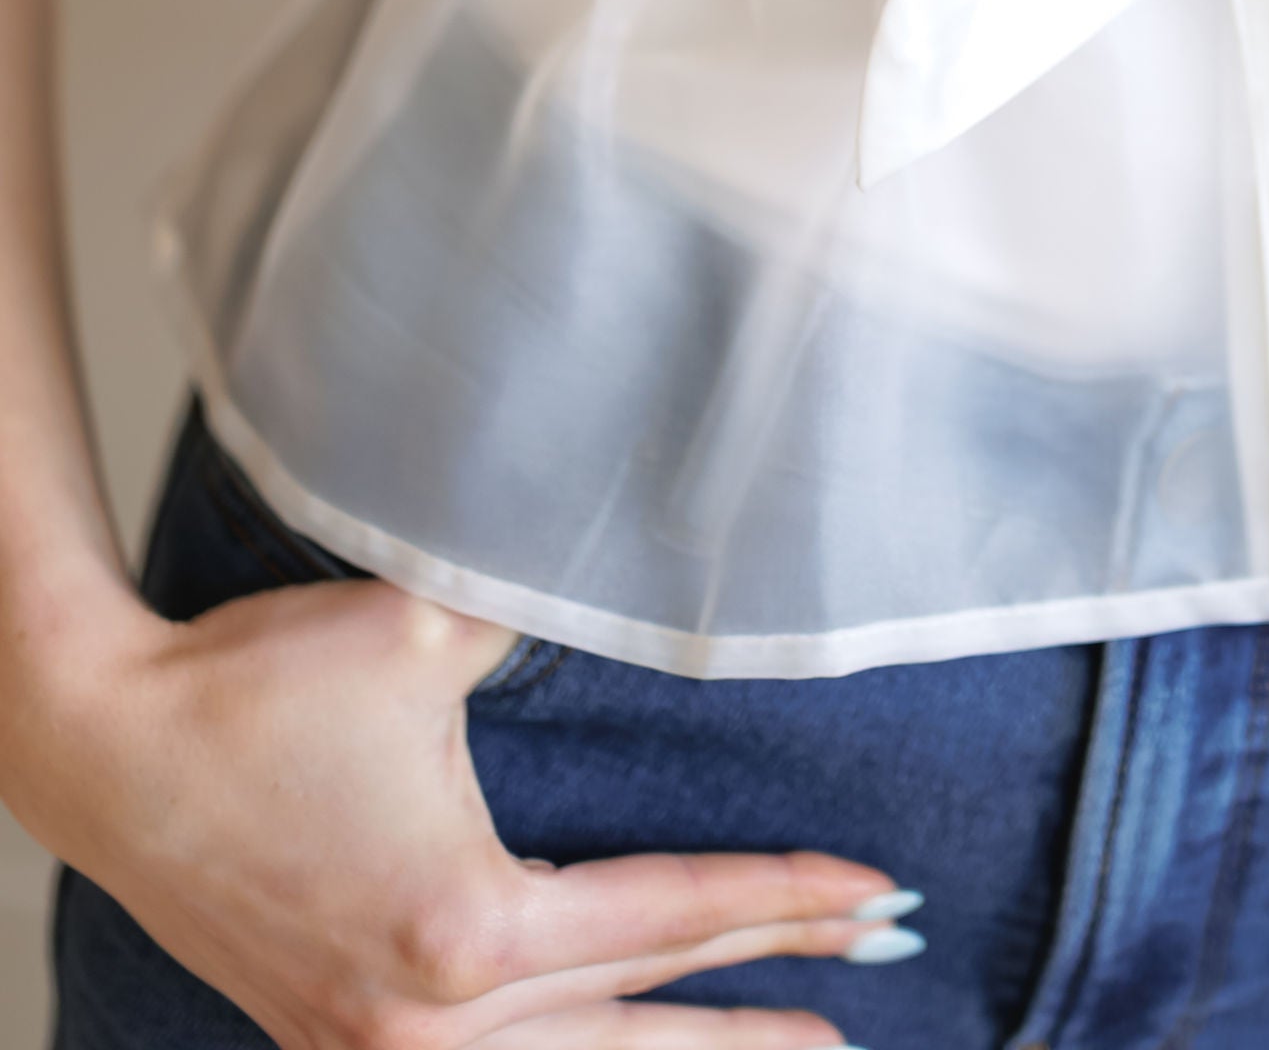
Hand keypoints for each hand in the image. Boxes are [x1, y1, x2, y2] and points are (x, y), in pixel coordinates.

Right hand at [10, 567, 902, 1045]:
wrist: (109, 746)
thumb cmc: (261, 682)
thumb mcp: (425, 625)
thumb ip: (549, 602)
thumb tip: (649, 553)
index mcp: (469, 925)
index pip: (669, 915)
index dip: (784, 902)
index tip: (872, 893)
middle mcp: (432, 1016)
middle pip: (641, 1011)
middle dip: (764, 993)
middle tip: (874, 966)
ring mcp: (380, 1046)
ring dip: (682, 1047)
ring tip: (787, 1036)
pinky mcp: (340, 1041)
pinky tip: (624, 1042)